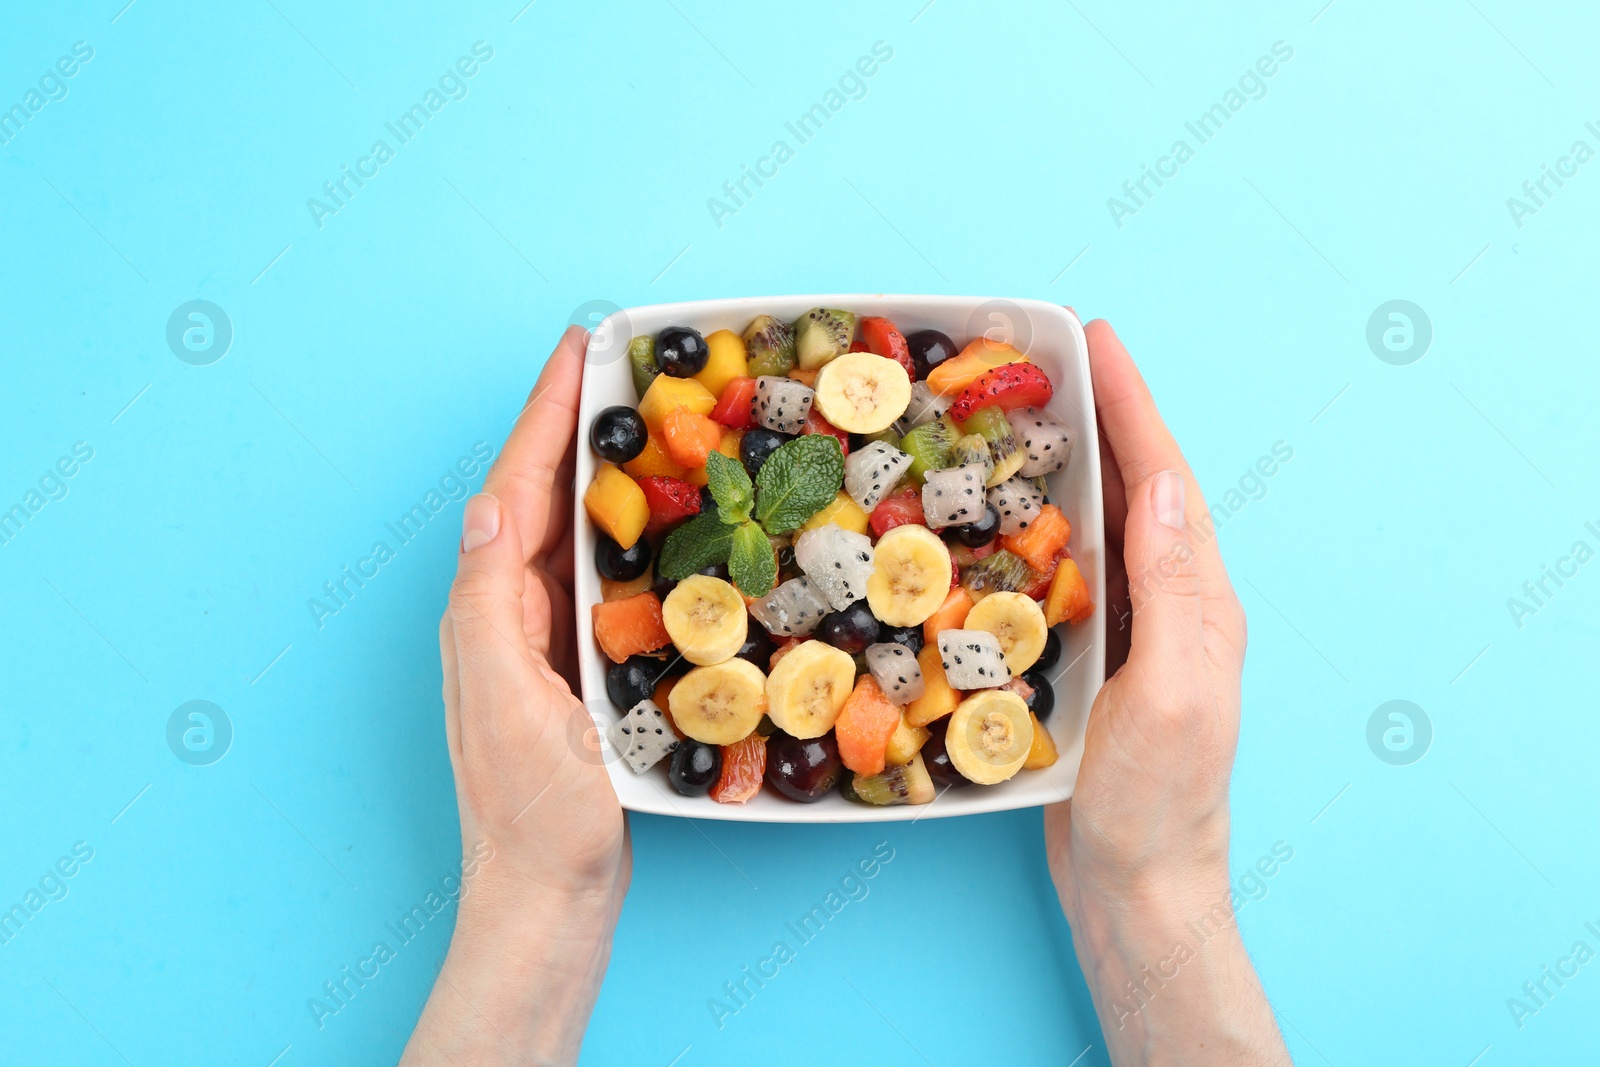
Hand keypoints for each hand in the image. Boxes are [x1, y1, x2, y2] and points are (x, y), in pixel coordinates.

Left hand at [403, 326, 627, 1066]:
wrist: (551, 896)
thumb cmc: (531, 814)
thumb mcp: (502, 705)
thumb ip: (486, 605)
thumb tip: (487, 507)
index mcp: (488, 609)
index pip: (518, 486)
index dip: (548, 412)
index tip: (583, 346)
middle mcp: (512, 614)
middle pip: (547, 495)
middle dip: (580, 424)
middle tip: (628, 363)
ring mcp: (549, 642)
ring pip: (580, 533)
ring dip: (610, 472)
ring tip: (653, 419)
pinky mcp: (587, 670)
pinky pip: (610, 582)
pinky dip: (636, 538)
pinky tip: (671, 525)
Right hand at [1044, 320, 1288, 1064]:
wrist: (1137, 891)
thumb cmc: (1157, 803)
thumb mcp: (1174, 691)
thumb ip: (1175, 588)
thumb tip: (1166, 483)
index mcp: (1197, 601)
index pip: (1164, 479)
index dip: (1131, 403)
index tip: (1094, 338)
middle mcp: (1170, 607)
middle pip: (1133, 490)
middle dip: (1097, 418)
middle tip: (1043, 364)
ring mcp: (1131, 638)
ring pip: (1098, 530)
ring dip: (1065, 469)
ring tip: (1015, 422)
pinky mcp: (1092, 667)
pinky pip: (1066, 578)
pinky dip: (1037, 535)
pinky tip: (1001, 527)